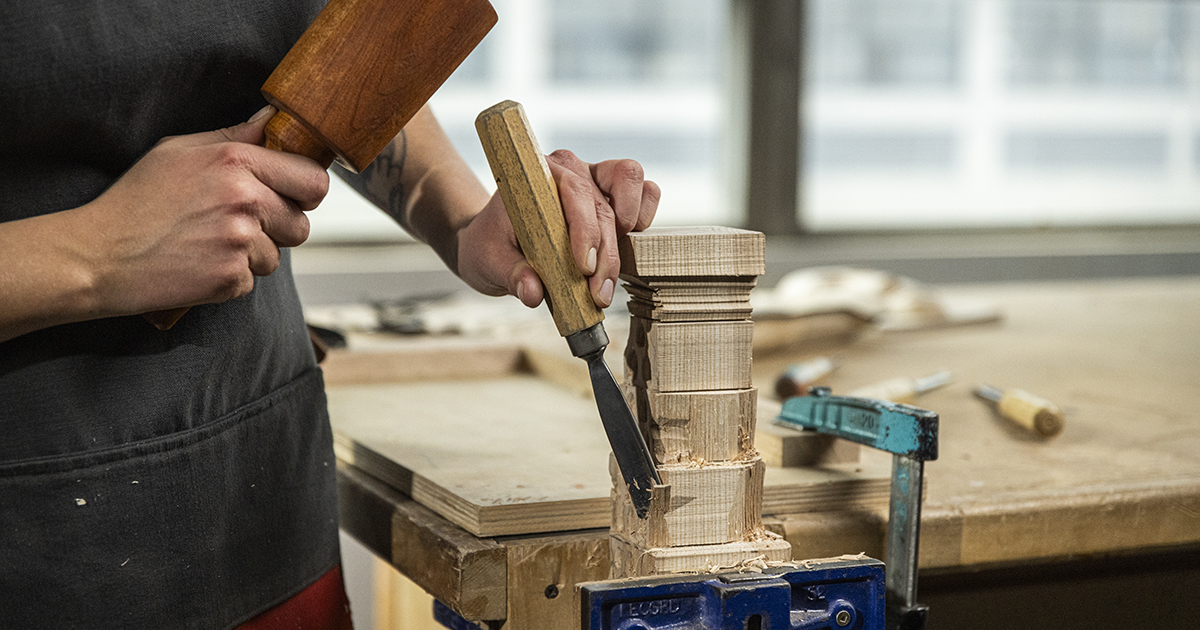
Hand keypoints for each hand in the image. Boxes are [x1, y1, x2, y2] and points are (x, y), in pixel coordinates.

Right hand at [75, 105, 328, 315]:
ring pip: (277, 256)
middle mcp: (245, 200)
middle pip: (301, 225)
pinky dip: (229, 278)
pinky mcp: (231, 278)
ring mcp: (240, 242)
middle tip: (240, 225)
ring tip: (208, 244)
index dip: (305, 192)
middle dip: (279, 228)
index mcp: (237, 162)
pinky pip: (251, 281)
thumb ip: (235, 136)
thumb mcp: (179, 151)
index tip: (290, 196)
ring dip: (251, 256)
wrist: (98, 255)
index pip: (313, 180)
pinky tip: (198, 264)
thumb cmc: (136, 201)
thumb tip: (273, 120)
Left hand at [456, 150, 659, 308]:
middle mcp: (570, 169)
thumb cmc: (491, 245)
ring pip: (631, 183)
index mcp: (536, 174)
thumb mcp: (488, 262)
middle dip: (606, 253)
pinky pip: (645, 191)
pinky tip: (627, 245)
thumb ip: (510, 275)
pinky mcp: (614, 194)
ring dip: (630, 225)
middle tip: (597, 293)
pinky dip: (645, 215)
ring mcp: (595, 178)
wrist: (495, 240)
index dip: (584, 230)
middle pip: (602, 203)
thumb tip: (533, 293)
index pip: (572, 191)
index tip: (583, 267)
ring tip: (610, 270)